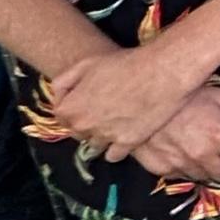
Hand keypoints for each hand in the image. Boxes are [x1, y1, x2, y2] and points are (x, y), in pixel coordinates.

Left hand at [48, 37, 213, 160]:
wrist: (161, 72)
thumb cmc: (124, 64)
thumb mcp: (86, 64)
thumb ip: (64, 82)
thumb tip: (58, 97)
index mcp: (70, 108)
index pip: (61, 117)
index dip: (74, 108)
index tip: (86, 101)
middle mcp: (84, 127)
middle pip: (78, 133)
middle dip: (87, 123)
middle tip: (103, 109)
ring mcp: (105, 137)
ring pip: (95, 145)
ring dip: (102, 136)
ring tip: (117, 120)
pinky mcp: (127, 144)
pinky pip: (113, 155)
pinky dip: (117, 148)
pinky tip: (124, 134)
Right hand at [129, 85, 219, 189]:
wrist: (138, 94)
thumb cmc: (185, 91)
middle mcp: (201, 154)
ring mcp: (180, 164)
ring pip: (205, 177)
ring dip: (211, 167)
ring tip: (207, 149)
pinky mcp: (161, 168)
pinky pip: (182, 176)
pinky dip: (189, 168)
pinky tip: (187, 152)